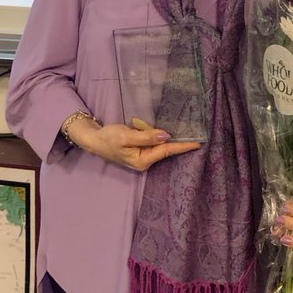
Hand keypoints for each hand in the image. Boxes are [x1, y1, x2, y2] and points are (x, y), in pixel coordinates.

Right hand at [68, 119, 199, 171]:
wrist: (94, 139)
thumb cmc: (108, 138)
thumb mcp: (126, 136)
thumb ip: (146, 136)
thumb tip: (165, 136)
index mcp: (143, 160)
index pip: (166, 151)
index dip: (182, 146)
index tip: (198, 143)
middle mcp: (145, 161)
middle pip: (165, 149)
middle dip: (178, 142)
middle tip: (195, 133)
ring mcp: (143, 156)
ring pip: (159, 145)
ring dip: (167, 137)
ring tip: (183, 131)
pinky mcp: (140, 149)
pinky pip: (153, 142)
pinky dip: (158, 136)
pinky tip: (163, 131)